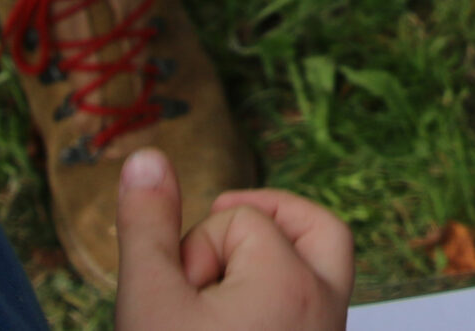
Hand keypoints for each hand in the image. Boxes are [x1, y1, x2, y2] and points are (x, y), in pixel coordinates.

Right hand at [118, 149, 355, 330]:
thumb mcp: (150, 300)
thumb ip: (148, 228)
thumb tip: (148, 159)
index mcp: (293, 285)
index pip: (243, 220)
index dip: (198, 246)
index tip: (176, 292)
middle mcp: (326, 309)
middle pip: (320, 230)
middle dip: (269, 222)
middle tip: (224, 227)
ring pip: (325, 275)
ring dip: (277, 264)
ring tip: (223, 281)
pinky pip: (315, 316)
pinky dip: (282, 304)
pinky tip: (235, 319)